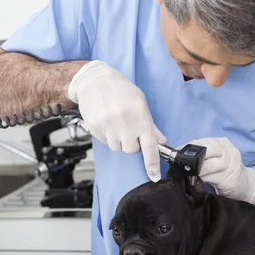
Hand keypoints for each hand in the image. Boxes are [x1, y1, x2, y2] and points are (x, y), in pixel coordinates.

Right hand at [68, 61, 165, 180]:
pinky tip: (106, 122)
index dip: (152, 163)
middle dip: (131, 144)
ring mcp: (109, 125)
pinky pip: (105, 142)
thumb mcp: (140, 103)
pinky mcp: (95, 127)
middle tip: (128, 130)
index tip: (154, 175)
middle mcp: (125, 121)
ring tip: (116, 123)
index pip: (150, 145)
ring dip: (118, 140)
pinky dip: (107, 136)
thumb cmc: (120, 90)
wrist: (94, 80)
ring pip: (117, 148)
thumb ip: (150, 125)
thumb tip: (160, 141)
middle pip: (131, 150)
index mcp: (140, 116)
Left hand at [187, 137, 254, 204]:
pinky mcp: (229, 179)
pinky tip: (200, 180)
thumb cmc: (227, 169)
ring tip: (191, 174)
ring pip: (206, 166)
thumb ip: (203, 153)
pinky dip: (202, 179)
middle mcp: (228, 151)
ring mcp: (230, 165)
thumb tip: (181, 154)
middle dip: (191, 159)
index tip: (175, 154)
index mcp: (223, 143)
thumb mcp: (218, 156)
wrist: (246, 184)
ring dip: (195, 171)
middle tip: (183, 166)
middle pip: (205, 151)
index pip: (200, 142)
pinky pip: (210, 178)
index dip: (186, 148)